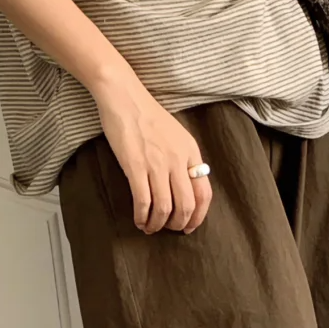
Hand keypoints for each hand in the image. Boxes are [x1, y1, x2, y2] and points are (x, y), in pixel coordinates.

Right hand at [94, 73, 211, 234]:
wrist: (124, 98)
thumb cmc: (147, 115)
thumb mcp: (176, 134)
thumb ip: (183, 158)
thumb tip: (184, 186)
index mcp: (191, 152)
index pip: (204, 193)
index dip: (198, 215)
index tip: (190, 226)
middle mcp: (178, 160)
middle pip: (186, 205)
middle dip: (178, 224)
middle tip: (169, 230)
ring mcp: (157, 164)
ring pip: (165, 208)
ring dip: (158, 224)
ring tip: (150, 228)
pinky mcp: (135, 166)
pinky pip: (143, 201)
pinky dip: (142, 217)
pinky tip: (139, 220)